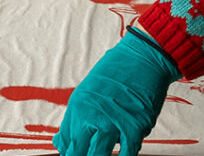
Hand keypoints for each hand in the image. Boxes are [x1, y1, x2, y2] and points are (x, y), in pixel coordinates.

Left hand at [53, 29, 180, 155]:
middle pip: (83, 155)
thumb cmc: (112, 74)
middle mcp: (96, 117)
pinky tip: (122, 152)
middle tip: (90, 152)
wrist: (142, 58)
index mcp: (79, 108)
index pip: (69, 147)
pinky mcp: (137, 127)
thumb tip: (61, 145)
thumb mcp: (84, 93)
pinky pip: (128, 153)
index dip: (70, 155)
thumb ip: (71, 122)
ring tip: (103, 150)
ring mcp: (116, 123)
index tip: (74, 155)